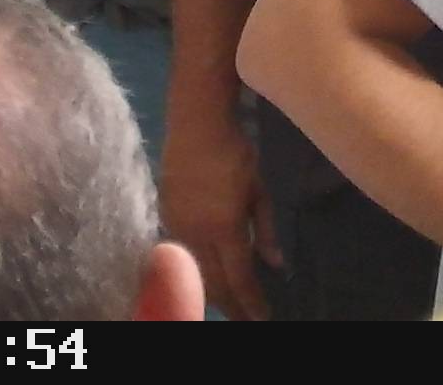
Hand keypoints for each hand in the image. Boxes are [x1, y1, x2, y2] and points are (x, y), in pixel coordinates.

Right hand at [160, 103, 280, 320]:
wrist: (195, 123)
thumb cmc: (235, 152)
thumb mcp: (259, 190)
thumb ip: (266, 230)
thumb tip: (276, 265)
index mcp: (224, 227)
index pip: (240, 277)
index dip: (252, 302)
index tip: (263, 317)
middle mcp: (197, 234)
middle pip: (214, 283)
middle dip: (231, 305)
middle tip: (247, 318)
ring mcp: (177, 227)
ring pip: (194, 274)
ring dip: (212, 293)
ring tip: (229, 305)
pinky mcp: (166, 218)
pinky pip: (181, 256)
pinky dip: (195, 274)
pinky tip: (204, 278)